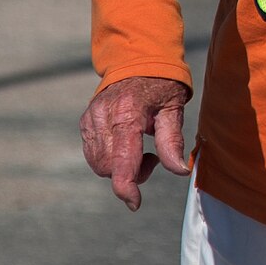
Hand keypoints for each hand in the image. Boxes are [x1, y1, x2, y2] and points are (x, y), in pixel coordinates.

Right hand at [79, 76, 191, 210]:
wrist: (136, 61)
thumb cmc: (161, 86)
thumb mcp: (174, 109)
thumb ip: (173, 142)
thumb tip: (180, 170)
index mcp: (128, 115)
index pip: (121, 160)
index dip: (126, 187)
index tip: (134, 203)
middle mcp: (103, 117)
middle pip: (108, 167)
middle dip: (130, 173)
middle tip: (152, 158)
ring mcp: (90, 120)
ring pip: (97, 163)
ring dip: (119, 167)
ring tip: (140, 148)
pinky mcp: (85, 122)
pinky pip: (92, 153)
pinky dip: (109, 158)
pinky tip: (125, 144)